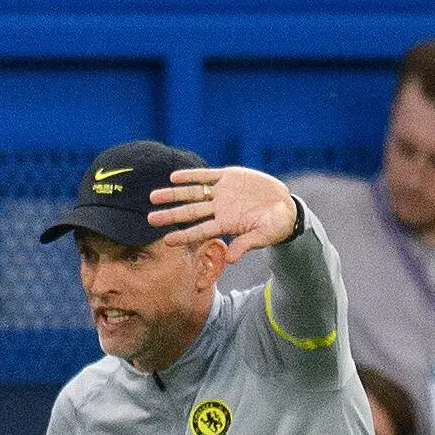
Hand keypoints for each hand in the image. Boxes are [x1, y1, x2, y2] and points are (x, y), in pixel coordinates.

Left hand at [147, 166, 298, 260]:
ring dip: (174, 194)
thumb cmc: (274, 226)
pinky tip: (174, 177)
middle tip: (150, 220)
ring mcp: (222, 192)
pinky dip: (191, 176)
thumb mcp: (263, 236)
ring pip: (193, 193)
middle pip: (190, 212)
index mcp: (226, 225)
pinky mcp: (229, 176)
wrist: (284, 207)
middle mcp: (219, 209)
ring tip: (153, 197)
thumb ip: (245, 244)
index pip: (200, 231)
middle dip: (170, 215)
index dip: (184, 235)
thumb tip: (231, 259)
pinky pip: (206, 175)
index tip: (166, 240)